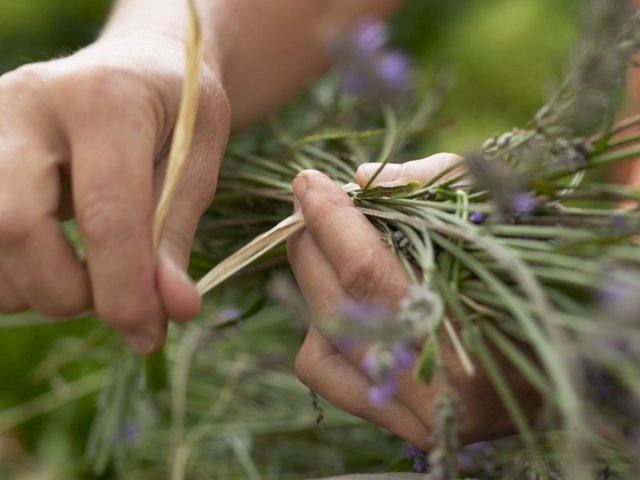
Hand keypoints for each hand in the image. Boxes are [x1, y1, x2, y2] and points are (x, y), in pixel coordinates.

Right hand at [0, 33, 229, 352]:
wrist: (136, 67)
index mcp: (104, 100)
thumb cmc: (177, 113)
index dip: (125, 288)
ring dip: (39, 288)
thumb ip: (175, 235)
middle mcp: (26, 105)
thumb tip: (173, 312)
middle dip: (68, 292)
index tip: (149, 333)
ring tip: (89, 273)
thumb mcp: (199, 161)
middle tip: (117, 300)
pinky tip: (54, 262)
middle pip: (15, 228)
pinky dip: (15, 275)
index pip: (104, 213)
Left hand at [287, 155, 537, 448]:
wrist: (567, 344)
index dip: (330, 221)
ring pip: (322, 343)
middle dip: (312, 244)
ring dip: (313, 284)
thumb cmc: (537, 269)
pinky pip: (327, 374)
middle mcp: (444, 392)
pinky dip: (320, 329)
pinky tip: (343, 299)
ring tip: (328, 247)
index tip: (307, 182)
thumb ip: (432, 183)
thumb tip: (360, 177)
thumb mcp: (500, 209)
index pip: (368, 271)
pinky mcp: (403, 425)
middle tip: (311, 206)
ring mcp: (420, 416)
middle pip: (337, 307)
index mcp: (479, 332)